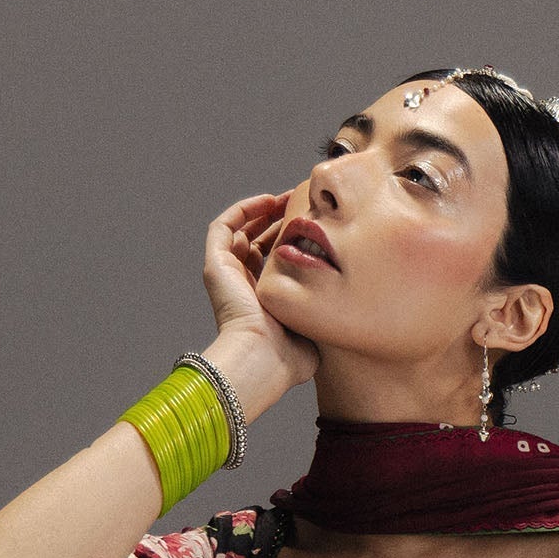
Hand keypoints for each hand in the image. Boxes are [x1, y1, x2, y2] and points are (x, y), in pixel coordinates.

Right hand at [202, 191, 319, 398]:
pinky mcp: (215, 266)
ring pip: (240, 230)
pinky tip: (268, 202)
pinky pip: (224, 227)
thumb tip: (344, 293)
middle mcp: (241, 286)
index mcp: (262, 300)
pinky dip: (244, 210)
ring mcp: (225, 275)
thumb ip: (320, 304)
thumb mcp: (311, 323)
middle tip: (301, 206)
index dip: (289, 239)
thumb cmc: (289, 355)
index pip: (272, 260)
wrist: (264, 359)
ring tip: (287, 198)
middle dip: (278, 221)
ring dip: (262, 211)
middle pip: (256, 242)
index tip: (311, 226)